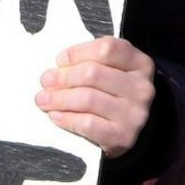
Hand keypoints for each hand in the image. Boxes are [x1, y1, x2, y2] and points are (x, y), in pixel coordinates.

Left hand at [36, 36, 155, 158]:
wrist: (126, 130)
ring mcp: (134, 113)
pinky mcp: (122, 135)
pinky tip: (55, 115)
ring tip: (43, 99)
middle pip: (92, 73)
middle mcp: (141, 87)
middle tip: (45, 81)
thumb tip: (57, 68)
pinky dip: (66, 118)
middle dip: (63, 77)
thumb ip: (89, 62)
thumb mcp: (110, 71)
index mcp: (139, 63)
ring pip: (87, 98)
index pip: (107, 49)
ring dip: (58, 98)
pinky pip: (87, 123)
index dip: (78, 52)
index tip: (60, 60)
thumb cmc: (112, 95)